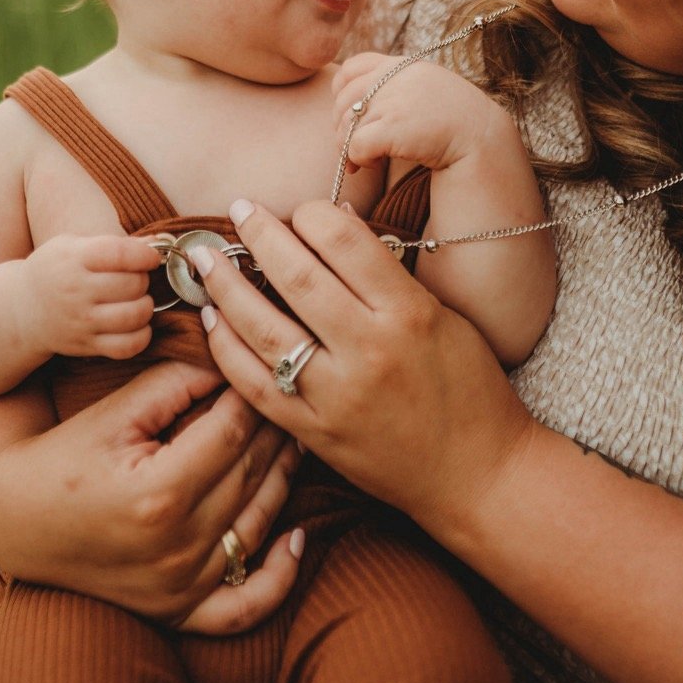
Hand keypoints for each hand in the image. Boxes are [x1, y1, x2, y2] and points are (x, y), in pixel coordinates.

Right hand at [0, 360, 305, 631]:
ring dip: (285, 478)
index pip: (234, 432)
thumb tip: (234, 365)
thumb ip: (178, 382)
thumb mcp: (116, 410)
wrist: (16, 520)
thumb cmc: (65, 454)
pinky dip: (280, 578)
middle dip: (274, 428)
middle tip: (287, 395)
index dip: (253, 395)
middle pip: (252, 474)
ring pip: (259, 524)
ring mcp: (180, 587)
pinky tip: (297, 538)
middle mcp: (177, 548)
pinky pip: (246, 608)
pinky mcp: (178, 611)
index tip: (261, 368)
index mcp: (160, 493)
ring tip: (293, 440)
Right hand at [19, 231, 159, 358]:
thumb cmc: (55, 269)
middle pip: (132, 285)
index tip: (150, 258)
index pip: (119, 254)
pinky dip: (142, 336)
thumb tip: (158, 242)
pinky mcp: (86, 345)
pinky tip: (137, 325)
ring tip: (137, 300)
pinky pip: (126, 346)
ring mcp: (81, 321)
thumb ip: (115, 244)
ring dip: (145, 306)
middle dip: (143, 279)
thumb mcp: (74, 246)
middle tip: (135, 278)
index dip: (145, 255)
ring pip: (134, 315)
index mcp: (74, 259)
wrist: (22, 309)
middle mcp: (76, 291)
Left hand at [193, 199, 535, 540]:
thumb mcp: (445, 318)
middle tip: (239, 207)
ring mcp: (336, 395)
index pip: (345, 242)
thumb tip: (335, 227)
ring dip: (225, 286)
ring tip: (205, 259)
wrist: (477, 475)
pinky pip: (253, 385)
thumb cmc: (470, 389)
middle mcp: (369, 351)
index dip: (313, 214)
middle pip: (297, 276)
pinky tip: (211, 319)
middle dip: (259, 234)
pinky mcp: (313, 432)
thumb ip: (389, 277)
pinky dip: (225, 347)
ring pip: (263, 328)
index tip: (299, 208)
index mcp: (409, 314)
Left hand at [332, 53, 514, 175]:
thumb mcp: (427, 89)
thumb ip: (398, 86)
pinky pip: (354, 145)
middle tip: (354, 147)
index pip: (353, 67)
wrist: (483, 141)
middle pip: (343, 99)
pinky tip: (375, 163)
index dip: (343, 92)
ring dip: (349, 147)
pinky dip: (358, 159)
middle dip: (341, 127)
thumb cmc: (455, 122)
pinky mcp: (392, 127)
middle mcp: (395, 77)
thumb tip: (353, 106)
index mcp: (404, 65)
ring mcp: (393, 100)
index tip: (353, 114)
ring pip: (345, 126)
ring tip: (368, 158)